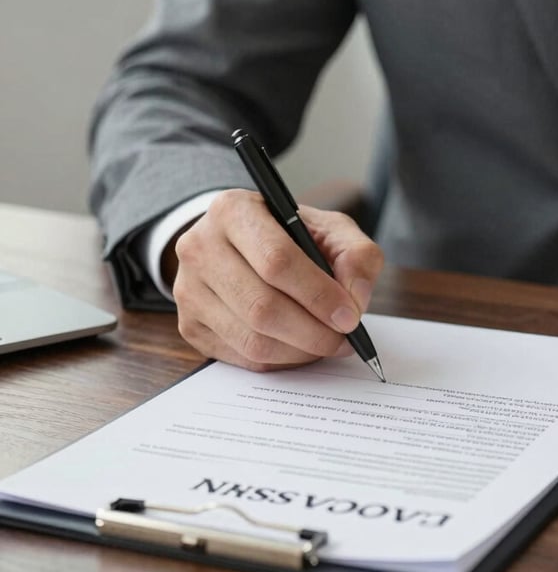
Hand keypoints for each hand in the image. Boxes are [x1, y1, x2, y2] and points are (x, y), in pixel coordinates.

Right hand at [169, 190, 383, 369]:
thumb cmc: (289, 235)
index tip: (349, 316)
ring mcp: (187, 289)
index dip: (317, 294)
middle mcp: (200, 247)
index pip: (277, 260)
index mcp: (233, 210)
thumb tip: (355, 299)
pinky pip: (241, 357)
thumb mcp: (329, 228)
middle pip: (262, 306)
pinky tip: (299, 347)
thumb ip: (356, 255)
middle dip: (313, 332)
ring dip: (299, 351)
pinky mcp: (188, 324)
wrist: (240, 244)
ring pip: (252, 339)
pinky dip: (280, 361)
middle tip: (344, 339)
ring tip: (327, 343)